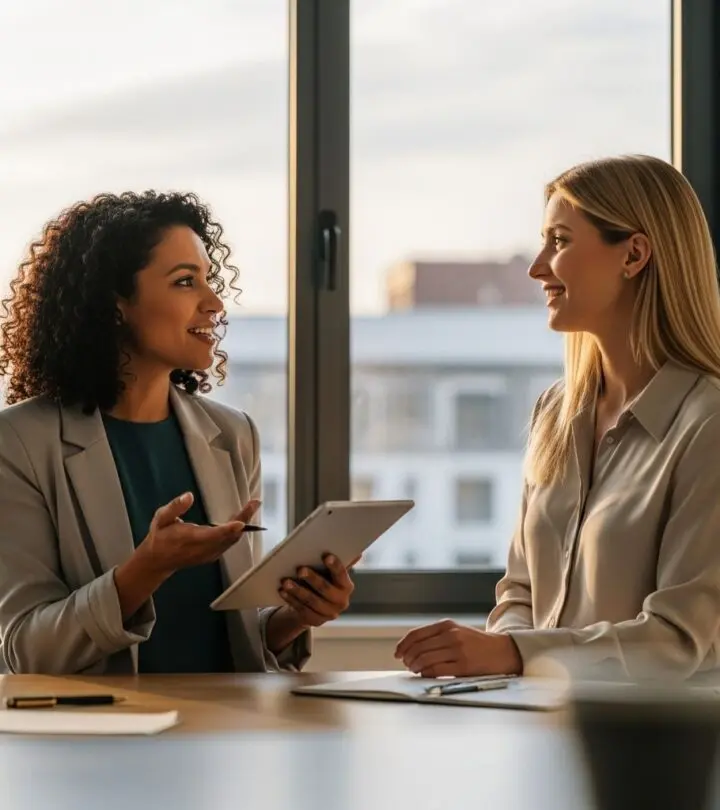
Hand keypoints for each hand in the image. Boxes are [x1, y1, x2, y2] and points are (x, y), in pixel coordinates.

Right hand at [137, 493, 260, 576]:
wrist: (158, 560)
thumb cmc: (160, 536)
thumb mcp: (161, 518)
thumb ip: (175, 507)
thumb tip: (189, 496)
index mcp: (189, 539)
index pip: (211, 535)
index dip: (227, 530)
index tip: (241, 522)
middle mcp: (202, 549)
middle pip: (228, 536)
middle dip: (243, 519)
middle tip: (255, 503)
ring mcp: (209, 555)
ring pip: (231, 541)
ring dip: (244, 525)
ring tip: (252, 506)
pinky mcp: (212, 556)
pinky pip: (229, 544)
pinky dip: (238, 532)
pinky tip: (243, 518)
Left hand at [278, 554, 356, 628]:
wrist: (317, 607)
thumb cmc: (325, 582)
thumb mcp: (332, 574)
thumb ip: (341, 563)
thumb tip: (357, 552)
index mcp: (347, 587)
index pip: (342, 575)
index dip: (335, 566)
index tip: (326, 556)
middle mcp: (341, 602)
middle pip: (325, 589)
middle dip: (312, 579)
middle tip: (300, 569)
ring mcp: (329, 614)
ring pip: (311, 601)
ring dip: (297, 590)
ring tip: (285, 581)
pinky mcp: (316, 621)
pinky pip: (302, 609)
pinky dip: (291, 600)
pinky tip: (283, 591)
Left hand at [394, 619, 522, 677]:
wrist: (503, 651)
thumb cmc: (477, 644)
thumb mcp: (457, 631)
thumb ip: (437, 636)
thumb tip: (412, 648)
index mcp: (447, 625)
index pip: (417, 634)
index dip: (403, 644)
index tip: (397, 653)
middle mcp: (451, 635)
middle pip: (418, 647)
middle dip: (408, 657)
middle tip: (406, 664)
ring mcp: (457, 650)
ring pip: (425, 658)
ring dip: (415, 666)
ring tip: (414, 670)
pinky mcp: (463, 666)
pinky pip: (437, 670)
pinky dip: (426, 673)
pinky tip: (424, 674)